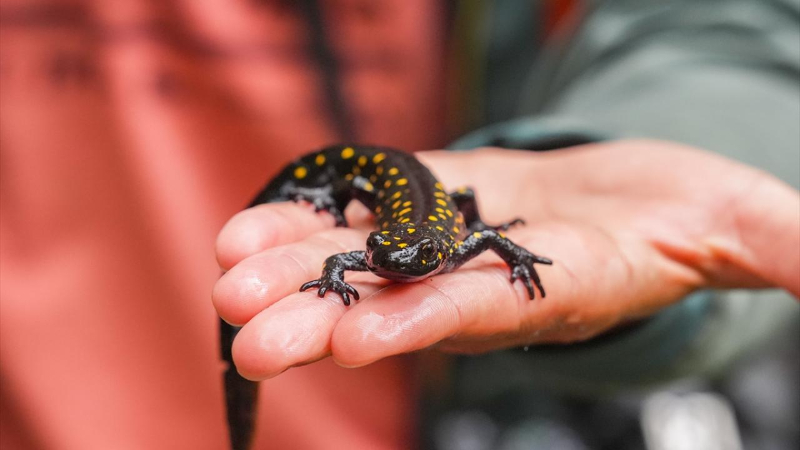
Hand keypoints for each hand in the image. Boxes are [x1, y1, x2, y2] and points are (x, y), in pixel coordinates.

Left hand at [213, 140, 799, 379]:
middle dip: (324, 321)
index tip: (364, 344)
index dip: (429, 324)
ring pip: (359, 259)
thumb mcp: (735, 222)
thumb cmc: (683, 212)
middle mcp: (484, 277)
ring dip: (291, 267)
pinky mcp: (424, 195)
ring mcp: (444, 237)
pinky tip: (249, 221)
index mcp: (554, 288)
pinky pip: (358, 206)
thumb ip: (776, 248)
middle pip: (397, 303)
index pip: (486, 312)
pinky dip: (307, 212)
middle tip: (249, 337)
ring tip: (227, 273)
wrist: (624, 193)